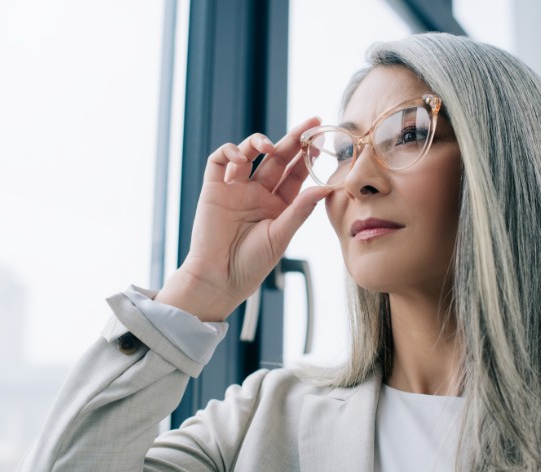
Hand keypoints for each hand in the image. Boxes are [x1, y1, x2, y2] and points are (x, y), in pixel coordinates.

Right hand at [156, 117, 330, 320]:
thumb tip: (327, 187)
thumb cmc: (252, 263)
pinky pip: (219, 160)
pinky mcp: (213, 188)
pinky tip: (239, 157)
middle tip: (310, 123)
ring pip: (249, 153)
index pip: (296, 173)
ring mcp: (235, 188)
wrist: (219, 278)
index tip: (321, 138)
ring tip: (269, 147)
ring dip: (259, 142)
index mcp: (278, 205)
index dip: (307, 155)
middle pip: (277, 158)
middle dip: (293, 139)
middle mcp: (258, 193)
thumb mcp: (281, 235)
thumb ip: (301, 209)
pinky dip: (229, 152)